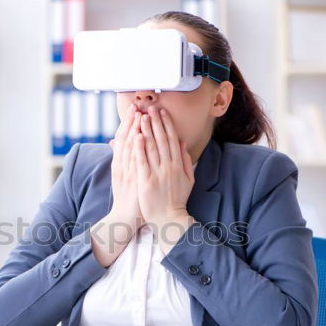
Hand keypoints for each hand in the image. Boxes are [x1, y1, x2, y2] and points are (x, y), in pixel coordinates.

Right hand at [107, 103, 143, 230]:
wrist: (125, 216)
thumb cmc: (130, 197)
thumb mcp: (127, 176)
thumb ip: (129, 161)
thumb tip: (129, 147)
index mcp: (121, 163)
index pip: (125, 138)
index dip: (129, 123)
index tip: (135, 109)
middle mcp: (121, 164)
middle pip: (125, 138)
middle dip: (130, 121)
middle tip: (136, 105)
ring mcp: (126, 171)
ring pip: (128, 146)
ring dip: (132, 129)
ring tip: (137, 114)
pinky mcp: (132, 179)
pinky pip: (133, 161)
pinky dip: (134, 148)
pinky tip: (137, 136)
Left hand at [134, 106, 196, 254]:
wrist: (169, 218)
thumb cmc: (177, 199)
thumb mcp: (188, 179)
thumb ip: (186, 160)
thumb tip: (182, 143)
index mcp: (178, 165)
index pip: (172, 139)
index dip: (167, 124)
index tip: (162, 112)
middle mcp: (169, 166)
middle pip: (161, 140)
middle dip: (156, 122)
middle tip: (150, 108)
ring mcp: (157, 173)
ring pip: (152, 147)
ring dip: (147, 130)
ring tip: (142, 116)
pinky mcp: (146, 181)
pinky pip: (142, 161)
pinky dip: (140, 148)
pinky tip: (137, 136)